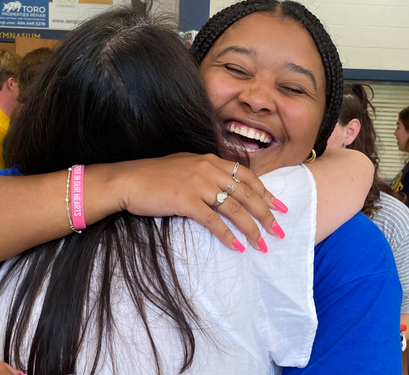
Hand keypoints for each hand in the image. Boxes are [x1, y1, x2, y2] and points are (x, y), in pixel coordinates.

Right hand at [110, 153, 284, 251]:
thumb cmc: (154, 175)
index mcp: (211, 160)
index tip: (280, 207)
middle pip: (247, 194)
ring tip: (261, 245)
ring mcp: (198, 185)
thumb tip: (226, 186)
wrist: (128, 180)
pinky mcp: (186, 201)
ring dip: (251, 229)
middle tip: (278, 231)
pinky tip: (237, 247)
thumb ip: (207, 172)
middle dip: (266, 215)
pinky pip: (213, 221)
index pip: (247, 177)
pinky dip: (228, 236)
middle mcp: (209, 170)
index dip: (267, 193)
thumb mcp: (186, 166)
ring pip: (234, 209)